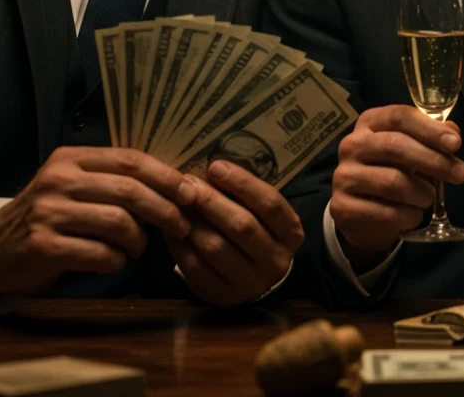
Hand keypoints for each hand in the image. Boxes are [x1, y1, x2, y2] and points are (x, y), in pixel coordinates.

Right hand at [0, 147, 190, 296]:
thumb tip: (177, 185)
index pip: (131, 159)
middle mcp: (59, 179)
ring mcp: (48, 212)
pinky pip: (100, 253)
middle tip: (182, 226)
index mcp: (72, 158)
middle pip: (130, 190)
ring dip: (139, 240)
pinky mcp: (42, 245)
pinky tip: (113, 262)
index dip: (166, 176)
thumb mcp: (76, 186)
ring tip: (138, 248)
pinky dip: (116, 261)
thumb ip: (114, 180)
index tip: (191, 192)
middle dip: (164, 210)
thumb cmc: (50, 216)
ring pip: (118, 223)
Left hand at [164, 161, 304, 306]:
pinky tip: (172, 229)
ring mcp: (250, 282)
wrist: (259, 281)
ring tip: (177, 203)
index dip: (243, 183)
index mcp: (291, 234)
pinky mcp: (223, 296)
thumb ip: (246, 196)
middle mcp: (275, 260)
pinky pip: (196, 268)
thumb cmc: (259, 234)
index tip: (215, 166)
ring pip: (216, 247)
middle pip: (241, 225)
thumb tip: (211, 168)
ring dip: (192, 222)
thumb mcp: (264, 216)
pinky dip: (180, 245)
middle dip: (211, 200)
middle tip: (187, 183)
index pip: (270, 204)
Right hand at [330, 105, 463, 267]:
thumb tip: (453, 134)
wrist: (362, 213)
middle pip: (395, 146)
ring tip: (428, 198)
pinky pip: (386, 212)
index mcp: (369, 123)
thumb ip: (433, 139)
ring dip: (421, 193)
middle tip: (460, 174)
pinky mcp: (342, 207)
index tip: (455, 144)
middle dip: (434, 161)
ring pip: (393, 182)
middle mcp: (352, 145)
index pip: (399, 116)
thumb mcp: (412, 150)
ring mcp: (343, 176)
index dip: (430, 129)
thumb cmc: (392, 171)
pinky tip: (412, 215)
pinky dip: (408, 216)